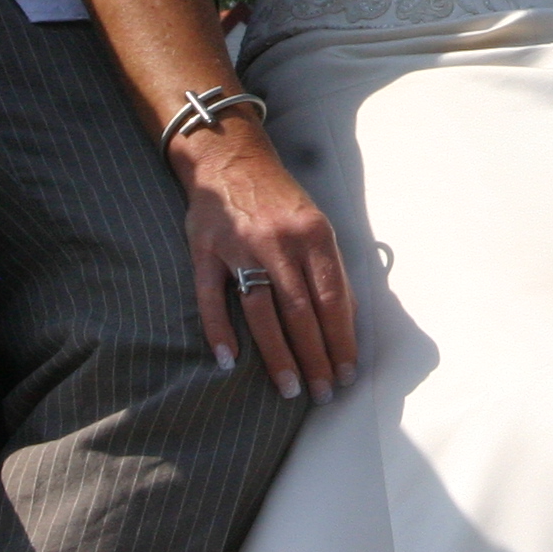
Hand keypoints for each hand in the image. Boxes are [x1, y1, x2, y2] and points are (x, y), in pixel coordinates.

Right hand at [172, 119, 356, 403]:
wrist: (229, 158)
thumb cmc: (279, 200)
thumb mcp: (315, 225)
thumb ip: (329, 270)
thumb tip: (347, 320)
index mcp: (313, 235)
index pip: (332, 298)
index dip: (340, 340)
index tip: (346, 373)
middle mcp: (279, 241)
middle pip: (301, 311)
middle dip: (315, 357)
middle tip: (322, 393)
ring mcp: (240, 245)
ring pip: (262, 311)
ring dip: (277, 355)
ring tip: (289, 389)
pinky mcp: (205, 249)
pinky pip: (210, 297)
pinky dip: (219, 331)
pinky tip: (228, 361)